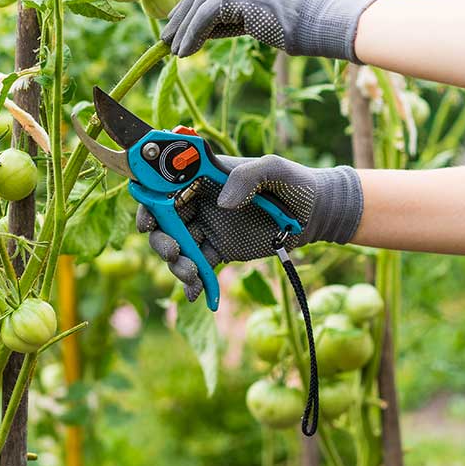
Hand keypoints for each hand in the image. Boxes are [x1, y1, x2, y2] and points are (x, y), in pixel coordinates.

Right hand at [137, 155, 362, 301]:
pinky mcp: (219, 250)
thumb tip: (221, 202)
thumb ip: (247, 177)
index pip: (164, 188)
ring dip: (177, 265)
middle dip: (161, 241)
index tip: (147, 223)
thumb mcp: (275, 169)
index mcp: (204, 178)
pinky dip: (194, 283)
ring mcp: (207, 228)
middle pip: (164, 222)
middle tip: (174, 253)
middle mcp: (199, 203)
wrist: (317, 213)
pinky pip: (199, 267)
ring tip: (193, 275)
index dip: (149, 204)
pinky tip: (198, 295)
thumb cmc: (295, 183)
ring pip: (178, 248)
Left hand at [161, 0, 381, 60]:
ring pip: (200, 5)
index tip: (180, 19)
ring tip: (172, 49)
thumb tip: (203, 25)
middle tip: (168, 35)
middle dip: (183, 14)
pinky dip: (191, 37)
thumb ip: (236, 7)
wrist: (331, 20)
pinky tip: (184, 53)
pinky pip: (203, 18)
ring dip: (183, 30)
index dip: (195, 1)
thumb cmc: (307, 20)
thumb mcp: (265, 5)